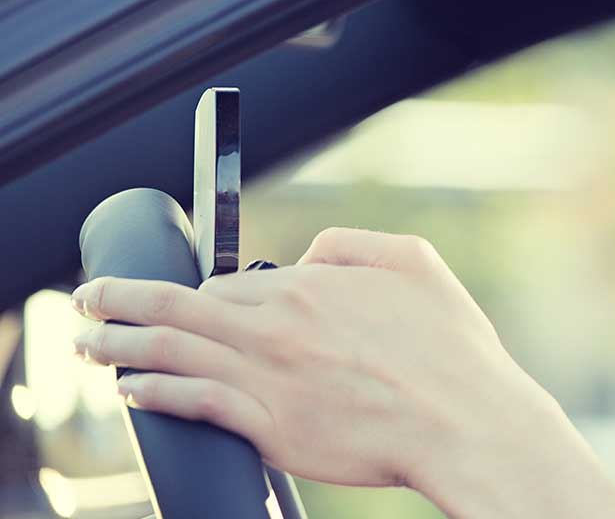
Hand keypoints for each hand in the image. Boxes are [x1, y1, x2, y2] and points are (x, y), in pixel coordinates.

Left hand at [68, 228, 576, 511]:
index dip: (199, 292)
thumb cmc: (454, 353)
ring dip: (116, 344)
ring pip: (168, 351)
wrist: (468, 423)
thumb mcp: (419, 264)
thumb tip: (311, 252)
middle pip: (176, 306)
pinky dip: (153, 394)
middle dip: (120, 300)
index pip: (229, 281)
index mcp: (311, 287)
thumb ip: (357, 245)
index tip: (179, 301)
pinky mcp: (269, 427)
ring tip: (88, 344)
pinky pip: (192, 403)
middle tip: (89, 301)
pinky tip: (134, 392)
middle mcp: (278, 327)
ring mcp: (268, 378)